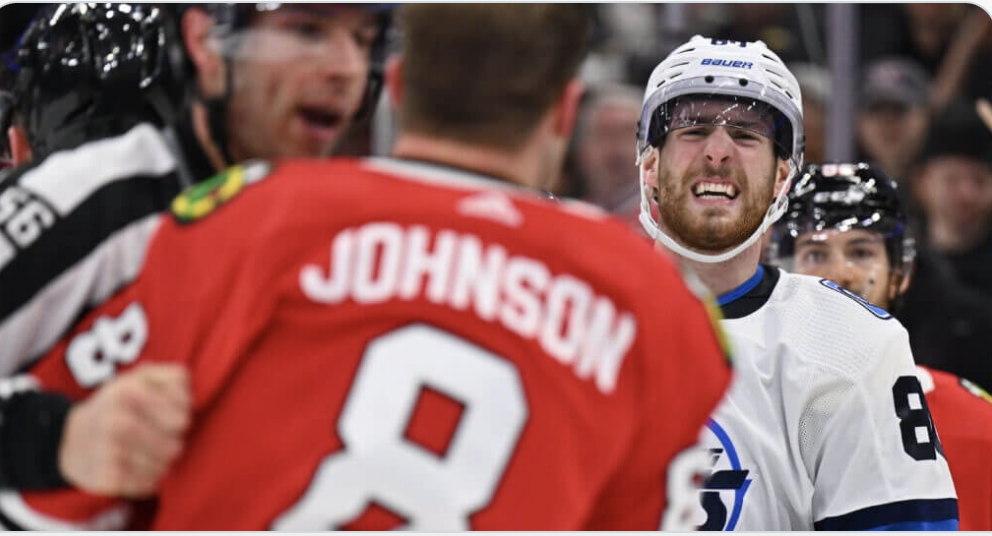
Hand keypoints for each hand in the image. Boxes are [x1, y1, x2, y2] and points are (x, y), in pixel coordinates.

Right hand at [57, 363, 191, 497]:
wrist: (69, 437)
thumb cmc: (118, 404)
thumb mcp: (142, 377)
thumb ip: (174, 376)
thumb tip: (189, 391)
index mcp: (130, 392)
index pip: (181, 420)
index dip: (180, 420)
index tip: (166, 417)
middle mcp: (118, 422)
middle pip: (174, 447)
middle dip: (170, 444)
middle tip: (154, 437)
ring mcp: (110, 451)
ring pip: (163, 468)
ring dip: (159, 463)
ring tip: (143, 452)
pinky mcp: (106, 478)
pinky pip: (148, 485)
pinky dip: (147, 479)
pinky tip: (134, 467)